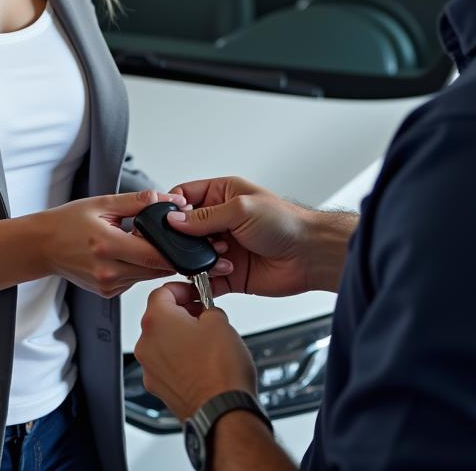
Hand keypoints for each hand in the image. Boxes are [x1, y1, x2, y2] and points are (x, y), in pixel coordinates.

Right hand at [40, 189, 232, 298]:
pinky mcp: (108, 293)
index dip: (182, 251)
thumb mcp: (104, 203)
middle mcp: (108, 272)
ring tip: (176, 247)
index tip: (205, 246)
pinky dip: (144, 268)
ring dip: (162, 262)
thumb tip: (171, 200)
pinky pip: (136, 280)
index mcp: (107, 246)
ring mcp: (108, 286)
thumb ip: (140, 202)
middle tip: (208, 249)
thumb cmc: (69, 222)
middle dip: (180, 258)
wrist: (42, 246)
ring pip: (148, 275)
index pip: (155, 254)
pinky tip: (141, 254)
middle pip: (156, 268)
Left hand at [135, 283, 256, 419]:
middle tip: (204, 314)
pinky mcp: (158, 388)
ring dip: (180, 336)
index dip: (182, 288)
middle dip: (182, 313)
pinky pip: (166, 364)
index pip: (162, 291)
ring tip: (206, 341)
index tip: (195, 291)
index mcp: (156, 321)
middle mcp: (146, 345)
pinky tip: (201, 362)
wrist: (222, 412)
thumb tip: (205, 311)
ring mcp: (150, 369)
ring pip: (162, 341)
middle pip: (159, 317)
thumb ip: (207, 307)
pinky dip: (179, 358)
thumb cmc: (220, 371)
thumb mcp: (220, 321)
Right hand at [166, 177, 355, 298]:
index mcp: (222, 195)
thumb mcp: (242, 209)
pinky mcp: (228, 273)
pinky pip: (204, 279)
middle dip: (182, 238)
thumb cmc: (285, 222)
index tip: (166, 219)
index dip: (173, 207)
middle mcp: (219, 221)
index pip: (185, 196)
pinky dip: (201, 281)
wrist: (309, 255)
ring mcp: (222, 247)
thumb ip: (206, 216)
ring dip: (197, 259)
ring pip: (191, 255)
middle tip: (188, 244)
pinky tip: (213, 275)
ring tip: (215, 257)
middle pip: (183, 229)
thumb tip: (175, 219)